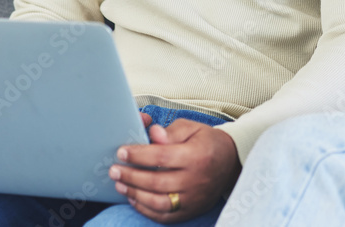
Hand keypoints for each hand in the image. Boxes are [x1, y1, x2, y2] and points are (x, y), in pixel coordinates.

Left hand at [110, 119, 240, 222]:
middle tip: (114, 170)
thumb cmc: (207, 143)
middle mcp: (195, 180)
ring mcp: (193, 198)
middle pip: (157, 181)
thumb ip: (171, 132)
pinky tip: (134, 198)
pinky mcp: (191, 211)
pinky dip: (146, 209)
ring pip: (159, 202)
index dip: (139, 155)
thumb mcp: (192, 128)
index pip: (161, 157)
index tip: (122, 152)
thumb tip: (153, 135)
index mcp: (196, 156)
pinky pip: (165, 216)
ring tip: (120, 185)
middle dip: (131, 176)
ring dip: (135, 194)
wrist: (231, 163)